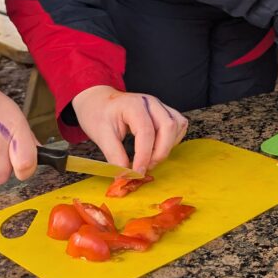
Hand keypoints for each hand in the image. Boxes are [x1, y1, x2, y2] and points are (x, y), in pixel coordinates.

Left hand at [72, 86, 188, 175]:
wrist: (99, 100)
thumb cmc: (99, 114)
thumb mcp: (101, 135)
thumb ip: (114, 156)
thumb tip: (125, 176)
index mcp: (133, 105)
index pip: (146, 131)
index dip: (144, 155)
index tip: (136, 173)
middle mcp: (150, 102)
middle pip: (168, 127)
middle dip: (160, 153)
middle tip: (145, 168)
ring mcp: (159, 105)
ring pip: (177, 126)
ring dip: (167, 147)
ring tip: (150, 158)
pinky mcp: (164, 111)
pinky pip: (178, 125)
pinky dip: (172, 140)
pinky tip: (158, 147)